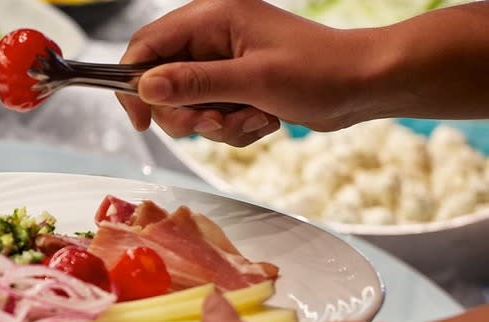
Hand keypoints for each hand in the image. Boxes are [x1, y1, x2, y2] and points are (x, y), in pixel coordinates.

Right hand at [118, 0, 384, 145]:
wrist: (363, 86)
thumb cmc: (318, 72)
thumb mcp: (253, 80)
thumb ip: (195, 83)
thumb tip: (146, 87)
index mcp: (212, 17)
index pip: (147, 45)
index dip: (134, 83)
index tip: (141, 120)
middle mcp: (212, 37)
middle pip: (162, 82)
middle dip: (187, 113)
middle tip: (215, 123)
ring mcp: (223, 63)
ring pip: (187, 106)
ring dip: (216, 124)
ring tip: (251, 119)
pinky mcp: (235, 85)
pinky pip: (211, 116)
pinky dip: (232, 128)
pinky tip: (263, 120)